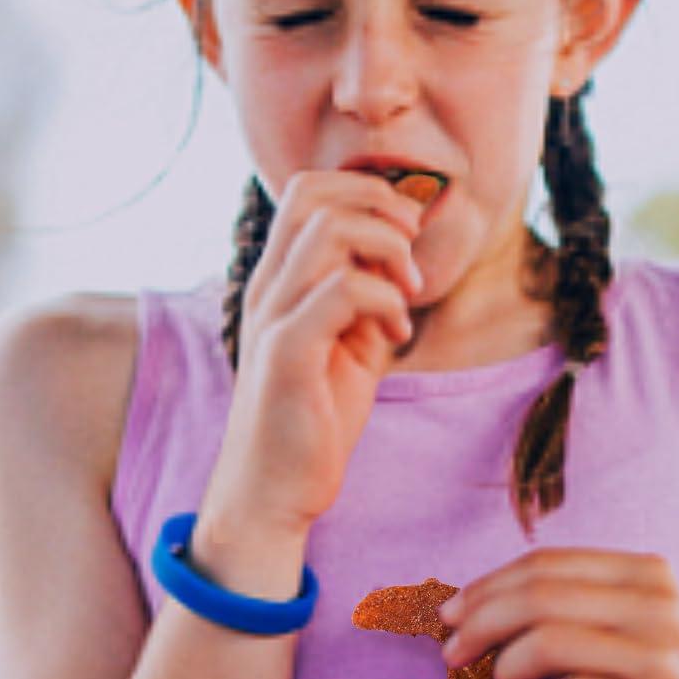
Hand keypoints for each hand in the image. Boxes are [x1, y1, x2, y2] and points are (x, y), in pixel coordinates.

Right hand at [204, 170, 424, 536]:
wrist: (274, 489)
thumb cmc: (314, 417)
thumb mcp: (353, 342)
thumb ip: (372, 295)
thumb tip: (405, 252)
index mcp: (280, 279)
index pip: (308, 189)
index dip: (366, 191)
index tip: (406, 237)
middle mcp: (267, 287)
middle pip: (314, 192)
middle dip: (382, 207)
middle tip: (411, 258)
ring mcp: (273, 316)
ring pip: (330, 230)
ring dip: (388, 252)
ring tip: (408, 295)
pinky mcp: (288, 353)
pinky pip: (342, 291)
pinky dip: (385, 302)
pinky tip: (397, 338)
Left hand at [441, 550, 678, 678]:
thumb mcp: (635, 630)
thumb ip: (574, 608)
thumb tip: (470, 606)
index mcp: (649, 575)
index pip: (545, 565)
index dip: (486, 588)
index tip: (450, 617)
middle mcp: (661, 608)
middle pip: (538, 598)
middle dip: (479, 625)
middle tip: (454, 655)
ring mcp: (664, 659)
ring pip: (548, 642)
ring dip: (506, 668)